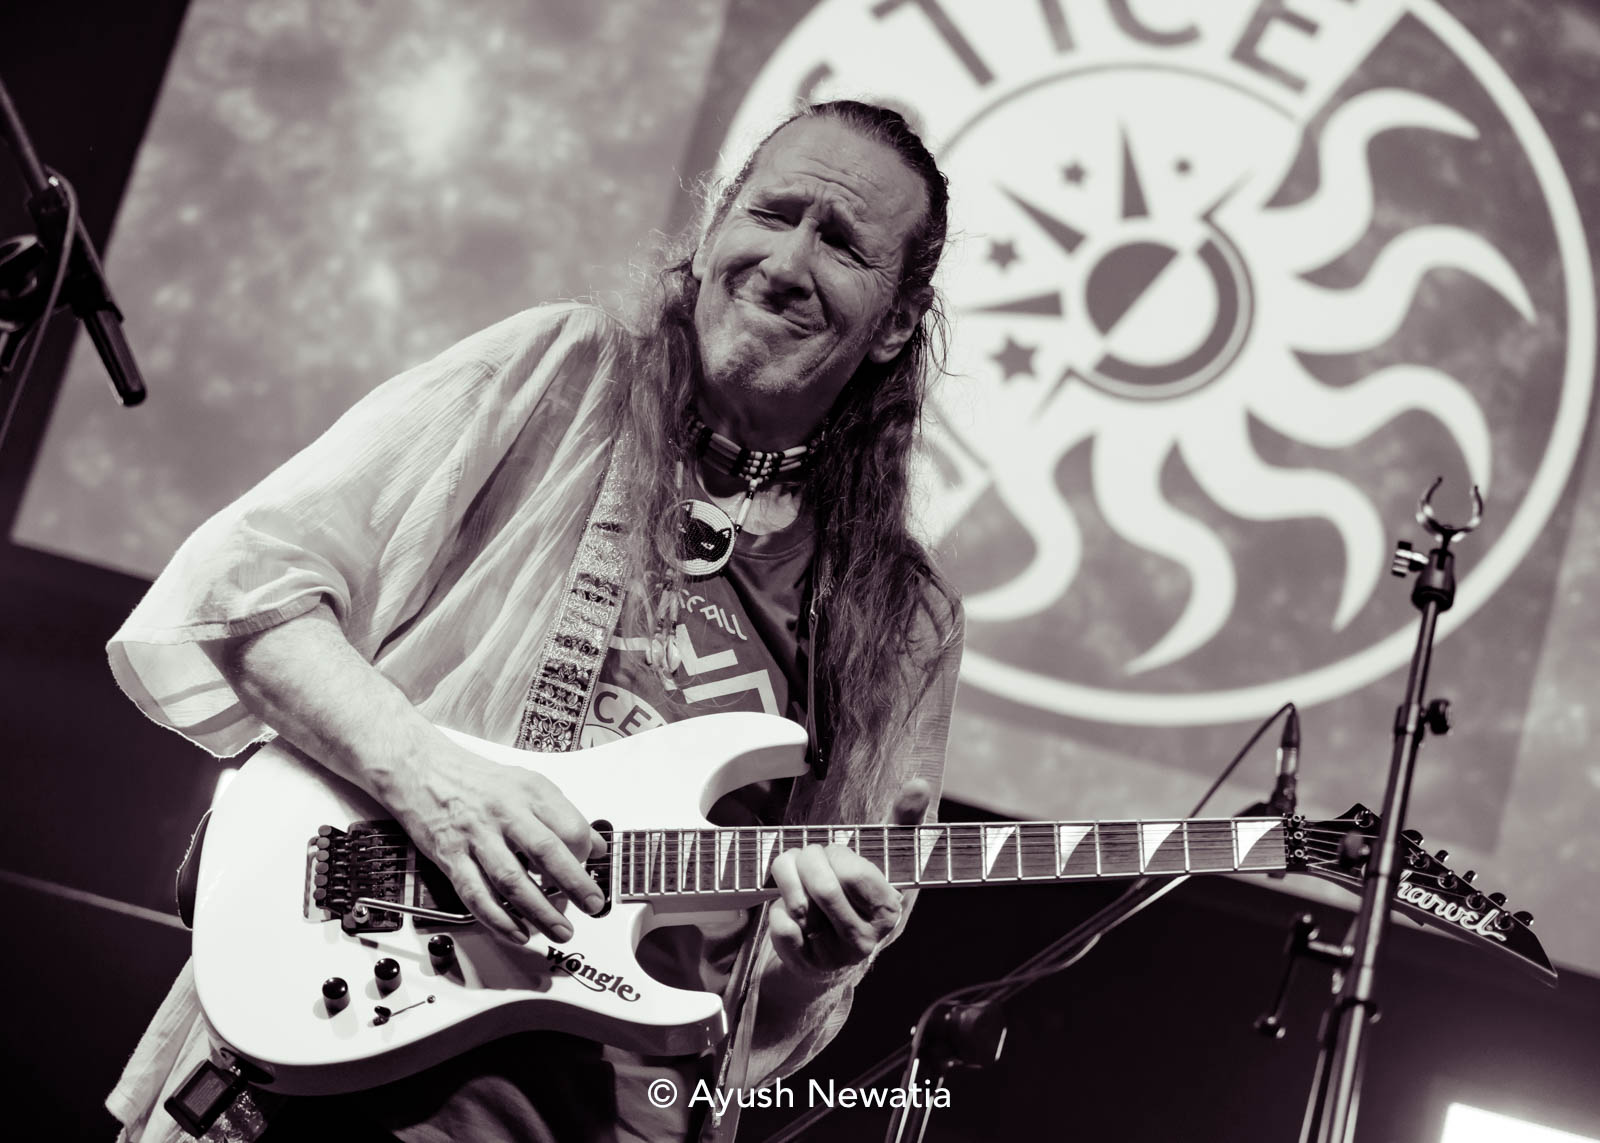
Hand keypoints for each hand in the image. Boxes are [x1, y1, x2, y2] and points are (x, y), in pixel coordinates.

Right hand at [388, 731, 607, 945]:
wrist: (421, 769)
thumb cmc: (478, 780)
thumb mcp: (529, 785)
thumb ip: (564, 815)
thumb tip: (599, 846)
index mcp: (530, 792)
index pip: (571, 826)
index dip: (586, 854)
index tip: (591, 870)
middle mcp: (505, 812)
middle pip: (546, 852)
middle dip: (574, 885)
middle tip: (592, 906)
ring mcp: (476, 835)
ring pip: (511, 880)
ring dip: (539, 911)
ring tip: (559, 930)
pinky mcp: (450, 856)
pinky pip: (476, 894)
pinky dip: (498, 919)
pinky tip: (517, 932)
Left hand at [768, 779, 930, 974]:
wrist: (839, 947)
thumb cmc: (862, 893)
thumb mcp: (886, 858)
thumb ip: (904, 821)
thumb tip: (920, 784)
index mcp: (889, 912)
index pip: (853, 873)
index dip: (837, 854)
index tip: (835, 853)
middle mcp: (864, 939)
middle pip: (823, 887)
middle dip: (808, 859)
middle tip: (809, 856)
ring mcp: (832, 955)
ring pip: (796, 904)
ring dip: (787, 876)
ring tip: (793, 870)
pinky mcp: (803, 963)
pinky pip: (779, 924)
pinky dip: (777, 905)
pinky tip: (788, 904)